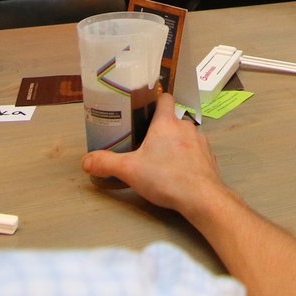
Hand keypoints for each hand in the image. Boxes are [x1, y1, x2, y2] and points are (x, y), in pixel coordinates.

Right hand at [83, 94, 230, 219]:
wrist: (202, 197)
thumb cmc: (165, 177)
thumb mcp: (129, 171)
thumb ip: (106, 163)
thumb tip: (85, 160)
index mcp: (166, 122)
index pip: (164, 97)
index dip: (155, 101)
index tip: (144, 110)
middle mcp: (186, 126)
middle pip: (172, 119)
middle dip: (161, 129)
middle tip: (146, 142)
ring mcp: (201, 141)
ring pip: (185, 135)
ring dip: (175, 143)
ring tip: (162, 160)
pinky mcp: (209, 157)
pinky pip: (196, 151)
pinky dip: (188, 157)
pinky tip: (179, 172)